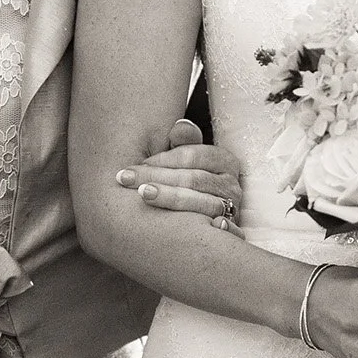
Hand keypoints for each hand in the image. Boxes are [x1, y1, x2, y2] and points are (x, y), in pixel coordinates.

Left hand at [119, 119, 245, 230]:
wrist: (202, 219)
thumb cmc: (188, 184)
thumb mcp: (186, 161)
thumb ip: (183, 143)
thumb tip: (180, 126)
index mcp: (224, 161)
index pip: (192, 156)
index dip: (162, 159)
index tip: (135, 164)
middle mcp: (231, 185)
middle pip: (193, 179)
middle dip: (157, 177)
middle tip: (125, 178)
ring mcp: (232, 209)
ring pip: (200, 203)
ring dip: (170, 198)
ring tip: (143, 194)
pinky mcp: (228, 231)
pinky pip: (215, 227)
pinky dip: (199, 224)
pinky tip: (181, 225)